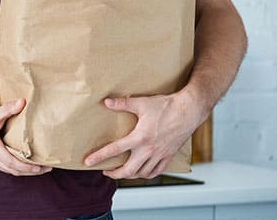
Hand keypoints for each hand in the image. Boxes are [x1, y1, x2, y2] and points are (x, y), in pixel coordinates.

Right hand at [0, 97, 51, 176]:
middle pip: (12, 170)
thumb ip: (9, 108)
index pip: (12, 163)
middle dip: (30, 171)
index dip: (28, 167)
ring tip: (38, 166)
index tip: (41, 167)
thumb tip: (23, 102)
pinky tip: (23, 161)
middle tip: (46, 167)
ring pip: (8, 170)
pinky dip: (14, 166)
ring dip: (23, 170)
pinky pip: (3, 166)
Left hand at [84, 92, 201, 178]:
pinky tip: (141, 171)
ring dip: (129, 175)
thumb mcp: (141, 103)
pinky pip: (155, 172)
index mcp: (140, 138)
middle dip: (114, 173)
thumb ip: (122, 103)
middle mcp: (149, 150)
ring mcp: (159, 155)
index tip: (88, 162)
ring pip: (141, 174)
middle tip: (105, 171)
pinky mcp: (168, 156)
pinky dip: (145, 174)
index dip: (100, 157)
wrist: (188, 111)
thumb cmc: (166, 106)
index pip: (115, 150)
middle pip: (128, 170)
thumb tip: (106, 102)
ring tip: (121, 171)